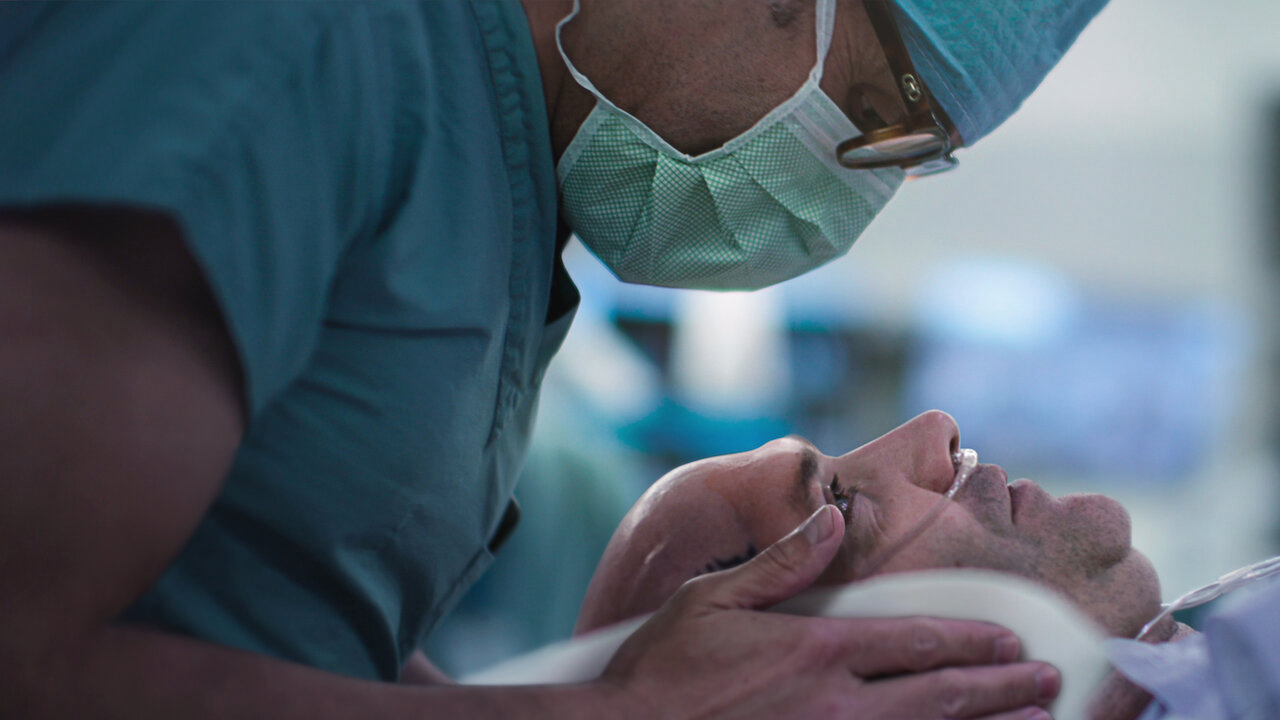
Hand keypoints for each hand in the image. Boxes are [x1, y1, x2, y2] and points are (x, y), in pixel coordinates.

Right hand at [598, 505, 1058, 719]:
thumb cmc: (664, 671)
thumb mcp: (713, 600)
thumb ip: (782, 564)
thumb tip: (831, 520)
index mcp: (817, 649)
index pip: (915, 640)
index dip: (971, 639)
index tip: (1010, 639)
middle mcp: (838, 702)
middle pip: (940, 692)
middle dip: (1001, 686)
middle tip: (1047, 682)